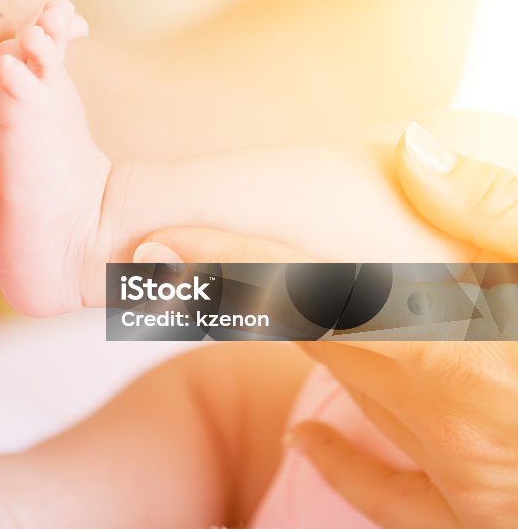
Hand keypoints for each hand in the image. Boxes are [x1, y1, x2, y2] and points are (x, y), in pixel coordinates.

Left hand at [133, 114, 517, 527]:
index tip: (162, 242)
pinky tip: (308, 440)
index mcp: (458, 353)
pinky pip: (394, 497)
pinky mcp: (483, 517)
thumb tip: (417, 152)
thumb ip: (503, 213)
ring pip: (343, 396)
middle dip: (230, 296)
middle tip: (160, 259)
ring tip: (215, 304)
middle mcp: (439, 414)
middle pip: (305, 342)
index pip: (309, 295)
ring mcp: (462, 476)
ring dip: (281, 349)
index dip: (230, 264)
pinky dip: (347, 467)